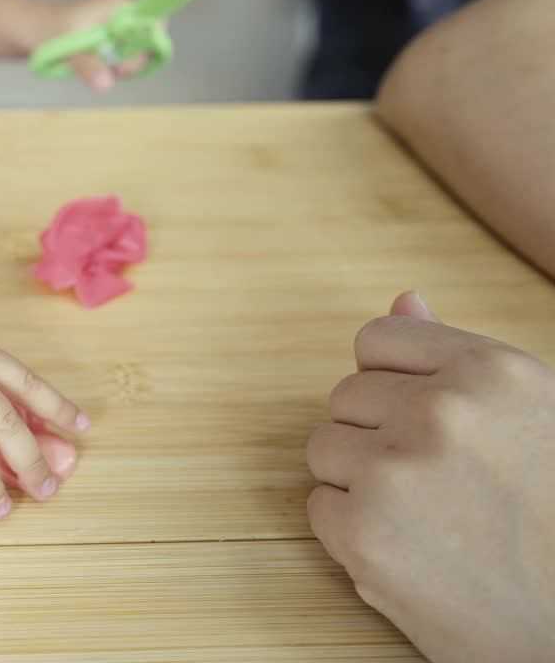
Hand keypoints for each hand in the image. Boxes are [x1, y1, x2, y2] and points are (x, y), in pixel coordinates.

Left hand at [48, 0, 151, 92]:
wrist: (29, 31)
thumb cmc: (47, 31)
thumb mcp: (68, 50)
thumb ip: (88, 66)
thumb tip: (106, 85)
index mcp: (119, 7)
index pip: (155, 23)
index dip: (148, 46)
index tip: (124, 63)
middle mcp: (123, 16)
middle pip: (147, 44)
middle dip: (131, 63)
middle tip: (108, 70)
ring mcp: (117, 30)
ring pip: (135, 56)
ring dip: (119, 69)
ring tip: (93, 67)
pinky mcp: (109, 43)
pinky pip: (122, 60)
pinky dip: (111, 70)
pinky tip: (93, 69)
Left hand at [307, 291, 554, 661]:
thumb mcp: (532, 417)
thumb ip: (459, 359)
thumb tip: (403, 298)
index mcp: (492, 372)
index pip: (378, 340)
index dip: (392, 383)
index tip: (420, 422)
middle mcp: (441, 411)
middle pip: (345, 397)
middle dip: (375, 436)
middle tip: (438, 487)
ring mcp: (394, 470)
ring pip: (323, 448)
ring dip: (357, 482)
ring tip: (427, 519)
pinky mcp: (361, 531)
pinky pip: (318, 507)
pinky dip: (350, 533)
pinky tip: (409, 552)